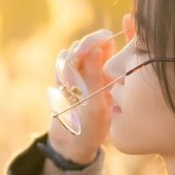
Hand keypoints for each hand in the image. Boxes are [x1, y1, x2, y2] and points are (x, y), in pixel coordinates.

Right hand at [48, 29, 116, 163]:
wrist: (72, 141)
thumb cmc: (93, 127)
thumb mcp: (97, 103)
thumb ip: (95, 75)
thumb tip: (95, 47)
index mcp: (114, 70)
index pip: (111, 40)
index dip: (112, 33)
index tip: (110, 34)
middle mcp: (99, 65)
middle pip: (91, 41)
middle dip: (84, 46)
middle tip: (79, 57)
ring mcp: (81, 69)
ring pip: (73, 50)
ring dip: (69, 63)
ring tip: (69, 84)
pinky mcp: (65, 74)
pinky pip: (61, 61)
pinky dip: (60, 71)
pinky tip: (62, 86)